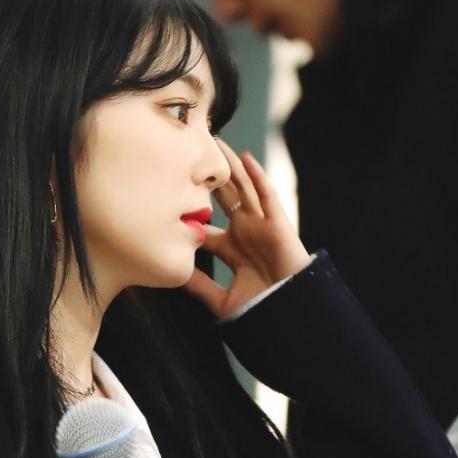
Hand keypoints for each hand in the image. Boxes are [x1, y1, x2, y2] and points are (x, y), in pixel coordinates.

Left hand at [184, 139, 311, 319]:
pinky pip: (266, 194)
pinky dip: (256, 175)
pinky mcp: (277, 223)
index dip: (190, 210)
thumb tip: (173, 275)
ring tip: (216, 142)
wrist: (288, 314)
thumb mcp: (220, 299)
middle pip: (223, 198)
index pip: (206, 224)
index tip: (168, 193)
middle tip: (192, 154)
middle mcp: (245, 233)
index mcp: (231, 249)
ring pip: (243, 189)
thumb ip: (199, 286)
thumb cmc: (259, 310)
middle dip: (209, 178)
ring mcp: (261, 226)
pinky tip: (245, 158)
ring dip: (231, 167)